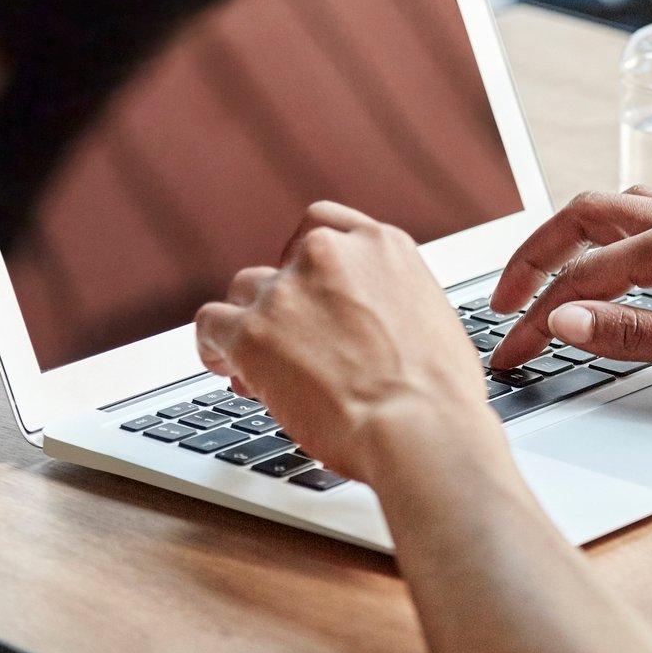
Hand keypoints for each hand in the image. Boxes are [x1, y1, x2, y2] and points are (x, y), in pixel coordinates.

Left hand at [194, 202, 504, 481]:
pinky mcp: (251, 333)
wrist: (420, 427)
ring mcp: (286, 291)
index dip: (307, 258)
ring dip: (252, 323)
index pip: (325, 225)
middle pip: (283, 264)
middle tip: (292, 341)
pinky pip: (212, 324)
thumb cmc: (439, 395)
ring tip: (260, 362)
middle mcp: (329, 254)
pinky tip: (228, 367)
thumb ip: (392, 303)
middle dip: (285, 302)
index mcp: (382, 246)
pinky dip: (216, 346)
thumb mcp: (434, 319)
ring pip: (246, 291)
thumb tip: (372, 328)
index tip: (306, 283)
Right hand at [486, 188, 651, 391]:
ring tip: (544, 280)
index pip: (581, 277)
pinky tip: (612, 269)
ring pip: (616, 209)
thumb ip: (630, 333)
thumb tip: (561, 321)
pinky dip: (608, 238)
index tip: (510, 352)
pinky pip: (647, 218)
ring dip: (570, 239)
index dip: (535, 316)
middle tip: (504, 302)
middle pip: (583, 216)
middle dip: (533, 256)